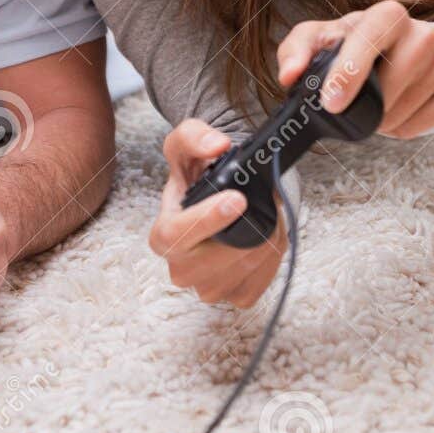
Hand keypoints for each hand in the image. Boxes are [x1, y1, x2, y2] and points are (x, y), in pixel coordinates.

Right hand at [148, 120, 287, 308]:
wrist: (222, 195)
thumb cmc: (199, 174)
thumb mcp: (187, 142)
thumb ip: (194, 135)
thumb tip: (215, 145)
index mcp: (162, 236)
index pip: (177, 236)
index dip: (207, 219)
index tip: (236, 199)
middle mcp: (179, 269)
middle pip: (216, 259)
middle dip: (248, 230)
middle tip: (266, 203)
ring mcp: (207, 288)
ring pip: (242, 269)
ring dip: (264, 240)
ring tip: (266, 216)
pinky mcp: (235, 297)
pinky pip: (259, 283)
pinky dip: (271, 258)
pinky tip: (267, 237)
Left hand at [277, 0, 433, 139]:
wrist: (395, 55)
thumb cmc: (350, 47)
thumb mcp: (317, 42)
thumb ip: (296, 52)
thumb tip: (290, 75)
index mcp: (387, 14)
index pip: (372, 37)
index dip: (351, 71)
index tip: (331, 102)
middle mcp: (423, 30)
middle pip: (398, 76)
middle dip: (370, 104)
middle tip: (351, 112)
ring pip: (415, 100)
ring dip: (387, 119)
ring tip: (374, 111)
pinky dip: (411, 126)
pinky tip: (397, 116)